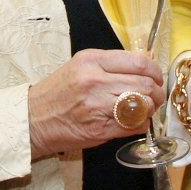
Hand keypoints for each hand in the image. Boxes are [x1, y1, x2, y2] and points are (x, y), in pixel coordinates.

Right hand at [28, 48, 164, 158]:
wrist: (33, 119)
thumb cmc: (58, 92)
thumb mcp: (81, 66)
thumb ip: (111, 64)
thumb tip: (146, 63)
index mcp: (92, 60)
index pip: (139, 62)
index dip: (155, 72)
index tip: (157, 78)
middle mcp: (95, 80)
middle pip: (145, 84)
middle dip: (157, 93)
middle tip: (155, 97)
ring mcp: (97, 106)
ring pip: (143, 105)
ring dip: (150, 110)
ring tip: (144, 110)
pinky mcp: (99, 128)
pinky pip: (134, 126)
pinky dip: (140, 124)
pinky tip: (133, 122)